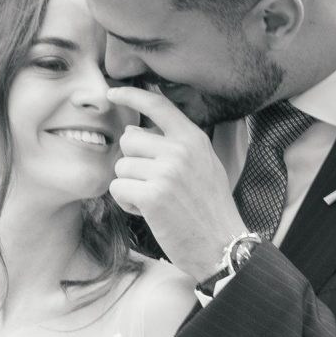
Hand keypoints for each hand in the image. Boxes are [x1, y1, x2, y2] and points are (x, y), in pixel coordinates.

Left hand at [106, 86, 247, 281]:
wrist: (222, 245)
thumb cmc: (210, 210)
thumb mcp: (204, 165)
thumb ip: (174, 145)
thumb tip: (133, 131)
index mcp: (193, 139)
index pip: (158, 106)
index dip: (131, 95)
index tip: (113, 91)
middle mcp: (180, 150)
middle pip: (129, 140)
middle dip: (133, 163)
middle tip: (153, 185)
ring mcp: (166, 172)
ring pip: (121, 167)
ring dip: (130, 187)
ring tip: (156, 202)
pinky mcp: (152, 196)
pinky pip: (118, 189)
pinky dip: (127, 204)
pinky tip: (148, 213)